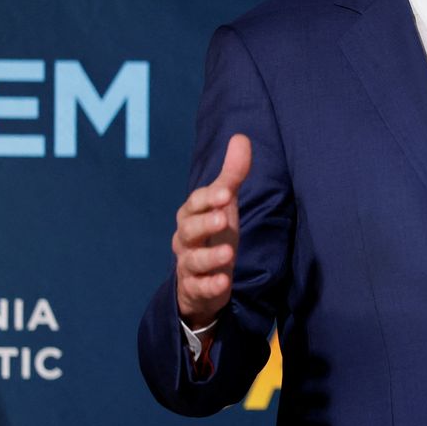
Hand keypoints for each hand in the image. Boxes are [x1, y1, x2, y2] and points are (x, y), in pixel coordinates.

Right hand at [172, 133, 252, 330]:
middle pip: (189, 230)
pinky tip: (223, 282)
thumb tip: (240, 137)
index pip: (196, 203)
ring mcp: (190, 265)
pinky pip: (200, 288)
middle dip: (205, 223)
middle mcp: (186, 239)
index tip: (226, 192)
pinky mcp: (197, 288)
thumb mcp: (225, 204)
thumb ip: (232, 175)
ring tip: (228, 253)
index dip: (209, 198)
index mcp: (192, 216)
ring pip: (193, 261)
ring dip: (209, 257)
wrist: (203, 277)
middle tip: (223, 218)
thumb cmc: (213, 233)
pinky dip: (210, 285)